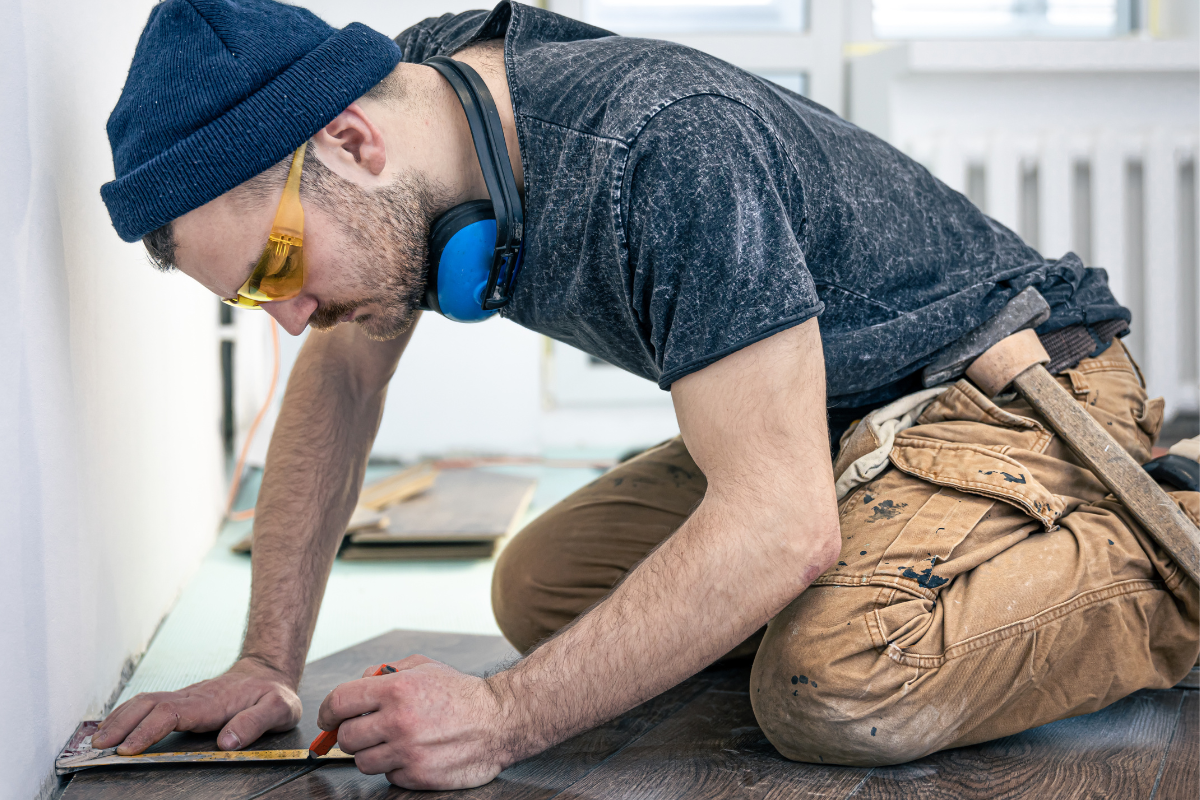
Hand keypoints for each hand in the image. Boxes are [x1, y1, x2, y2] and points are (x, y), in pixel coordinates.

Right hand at [91, 657, 301, 754]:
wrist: (269, 672)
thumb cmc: (274, 694)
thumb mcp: (279, 709)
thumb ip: (255, 723)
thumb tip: (226, 741)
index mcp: (212, 702)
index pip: (172, 713)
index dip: (148, 730)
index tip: (128, 748)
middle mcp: (193, 697)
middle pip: (149, 705)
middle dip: (121, 724)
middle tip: (98, 747)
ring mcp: (186, 697)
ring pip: (145, 702)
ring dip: (119, 718)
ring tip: (97, 740)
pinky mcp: (183, 700)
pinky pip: (149, 704)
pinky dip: (127, 714)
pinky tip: (113, 727)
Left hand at [318, 655, 513, 789]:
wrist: (499, 720)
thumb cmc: (462, 693)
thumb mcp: (425, 667)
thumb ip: (387, 671)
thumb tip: (359, 683)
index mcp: (396, 689)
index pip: (339, 701)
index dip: (327, 711)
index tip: (328, 718)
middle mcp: (398, 721)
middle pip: (346, 737)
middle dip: (351, 734)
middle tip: (366, 730)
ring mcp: (407, 751)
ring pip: (363, 762)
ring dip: (372, 753)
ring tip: (393, 742)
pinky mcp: (418, 775)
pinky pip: (388, 776)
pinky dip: (395, 767)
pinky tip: (413, 754)